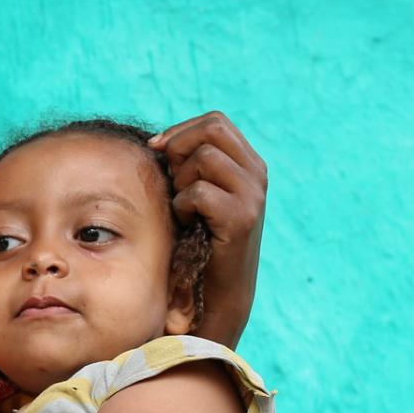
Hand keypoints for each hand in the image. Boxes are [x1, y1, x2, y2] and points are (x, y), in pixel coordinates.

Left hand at [150, 112, 266, 346]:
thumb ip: (189, 164)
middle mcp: (257, 174)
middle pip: (212, 128)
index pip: (215, 121)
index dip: (181, 131)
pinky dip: (183, 206)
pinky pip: (198, 192)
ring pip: (203, 158)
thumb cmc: (197, 240)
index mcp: (249, 164)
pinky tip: (189, 224)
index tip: (157, 150)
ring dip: (181, 182)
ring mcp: (253, 195)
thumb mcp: (196, 193)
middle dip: (180, 148)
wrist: (217, 291)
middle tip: (173, 180)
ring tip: (185, 207)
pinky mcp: (242, 218)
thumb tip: (156, 141)